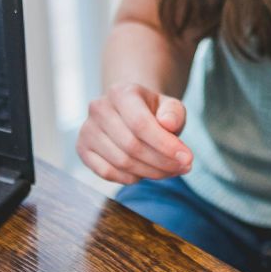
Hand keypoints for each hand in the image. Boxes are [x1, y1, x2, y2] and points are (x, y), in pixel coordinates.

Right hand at [75, 81, 190, 183]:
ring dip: (150, 173)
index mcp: (121, 92)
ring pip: (121, 162)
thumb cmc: (153, 111)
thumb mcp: (170, 106)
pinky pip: (107, 172)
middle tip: (183, 168)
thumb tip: (169, 124)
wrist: (129, 112)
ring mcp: (87, 129)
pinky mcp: (83, 149)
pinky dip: (130, 178)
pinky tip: (146, 173)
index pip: (141, 124)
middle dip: (162, 162)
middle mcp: (99, 108)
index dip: (165, 145)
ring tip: (169, 171)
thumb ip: (174, 113)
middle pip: (132, 146)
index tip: (188, 158)